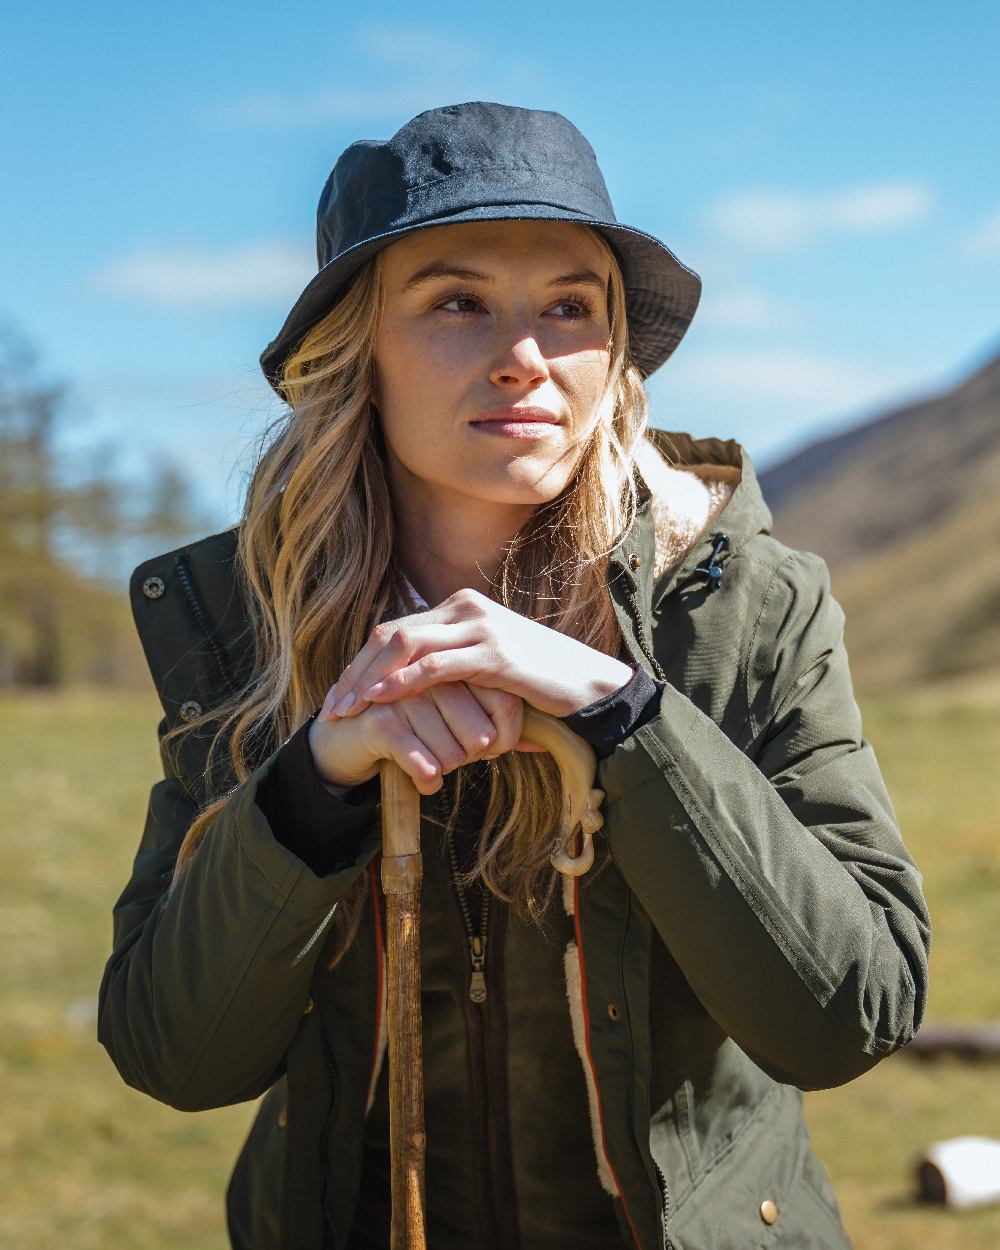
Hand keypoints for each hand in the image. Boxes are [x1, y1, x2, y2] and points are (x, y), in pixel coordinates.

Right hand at [309, 678, 545, 797]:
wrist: (348, 737)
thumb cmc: (412, 728)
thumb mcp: (454, 720)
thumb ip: (494, 722)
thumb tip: (540, 741)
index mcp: (456, 662)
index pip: (504, 700)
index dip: (506, 734)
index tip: (493, 750)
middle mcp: (431, 672)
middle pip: (481, 730)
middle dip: (476, 755)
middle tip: (462, 760)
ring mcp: (404, 694)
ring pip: (454, 751)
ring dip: (449, 768)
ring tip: (439, 769)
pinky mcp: (379, 720)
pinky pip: (424, 760)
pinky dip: (429, 778)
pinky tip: (427, 782)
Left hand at [324, 588, 632, 723]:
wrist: (589, 687)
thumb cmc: (537, 684)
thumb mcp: (486, 671)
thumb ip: (453, 669)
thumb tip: (415, 690)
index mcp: (459, 609)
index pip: (394, 632)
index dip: (360, 665)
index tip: (338, 698)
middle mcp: (465, 609)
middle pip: (391, 636)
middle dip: (355, 673)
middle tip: (331, 708)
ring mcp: (480, 627)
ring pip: (406, 646)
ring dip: (369, 680)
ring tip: (347, 710)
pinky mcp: (494, 653)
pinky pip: (437, 665)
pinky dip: (403, 682)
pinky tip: (381, 701)